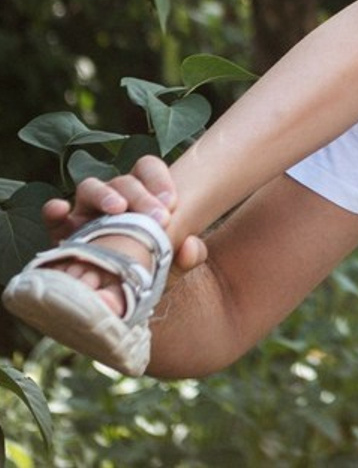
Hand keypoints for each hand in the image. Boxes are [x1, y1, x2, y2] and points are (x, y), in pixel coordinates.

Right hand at [42, 156, 207, 277]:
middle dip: (142, 195)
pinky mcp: (61, 232)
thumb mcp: (169, 268)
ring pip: (90, 187)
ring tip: (117, 209)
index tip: (173, 203)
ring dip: (105, 194)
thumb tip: (193, 246)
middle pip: (125, 180)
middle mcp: (112, 198)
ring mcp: (85, 211)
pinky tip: (59, 210)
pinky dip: (54, 210)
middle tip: (158, 217)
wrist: (113, 299)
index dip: (160, 180)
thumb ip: (188, 258)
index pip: (148, 169)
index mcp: (140, 196)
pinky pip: (53, 215)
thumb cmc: (144, 273)